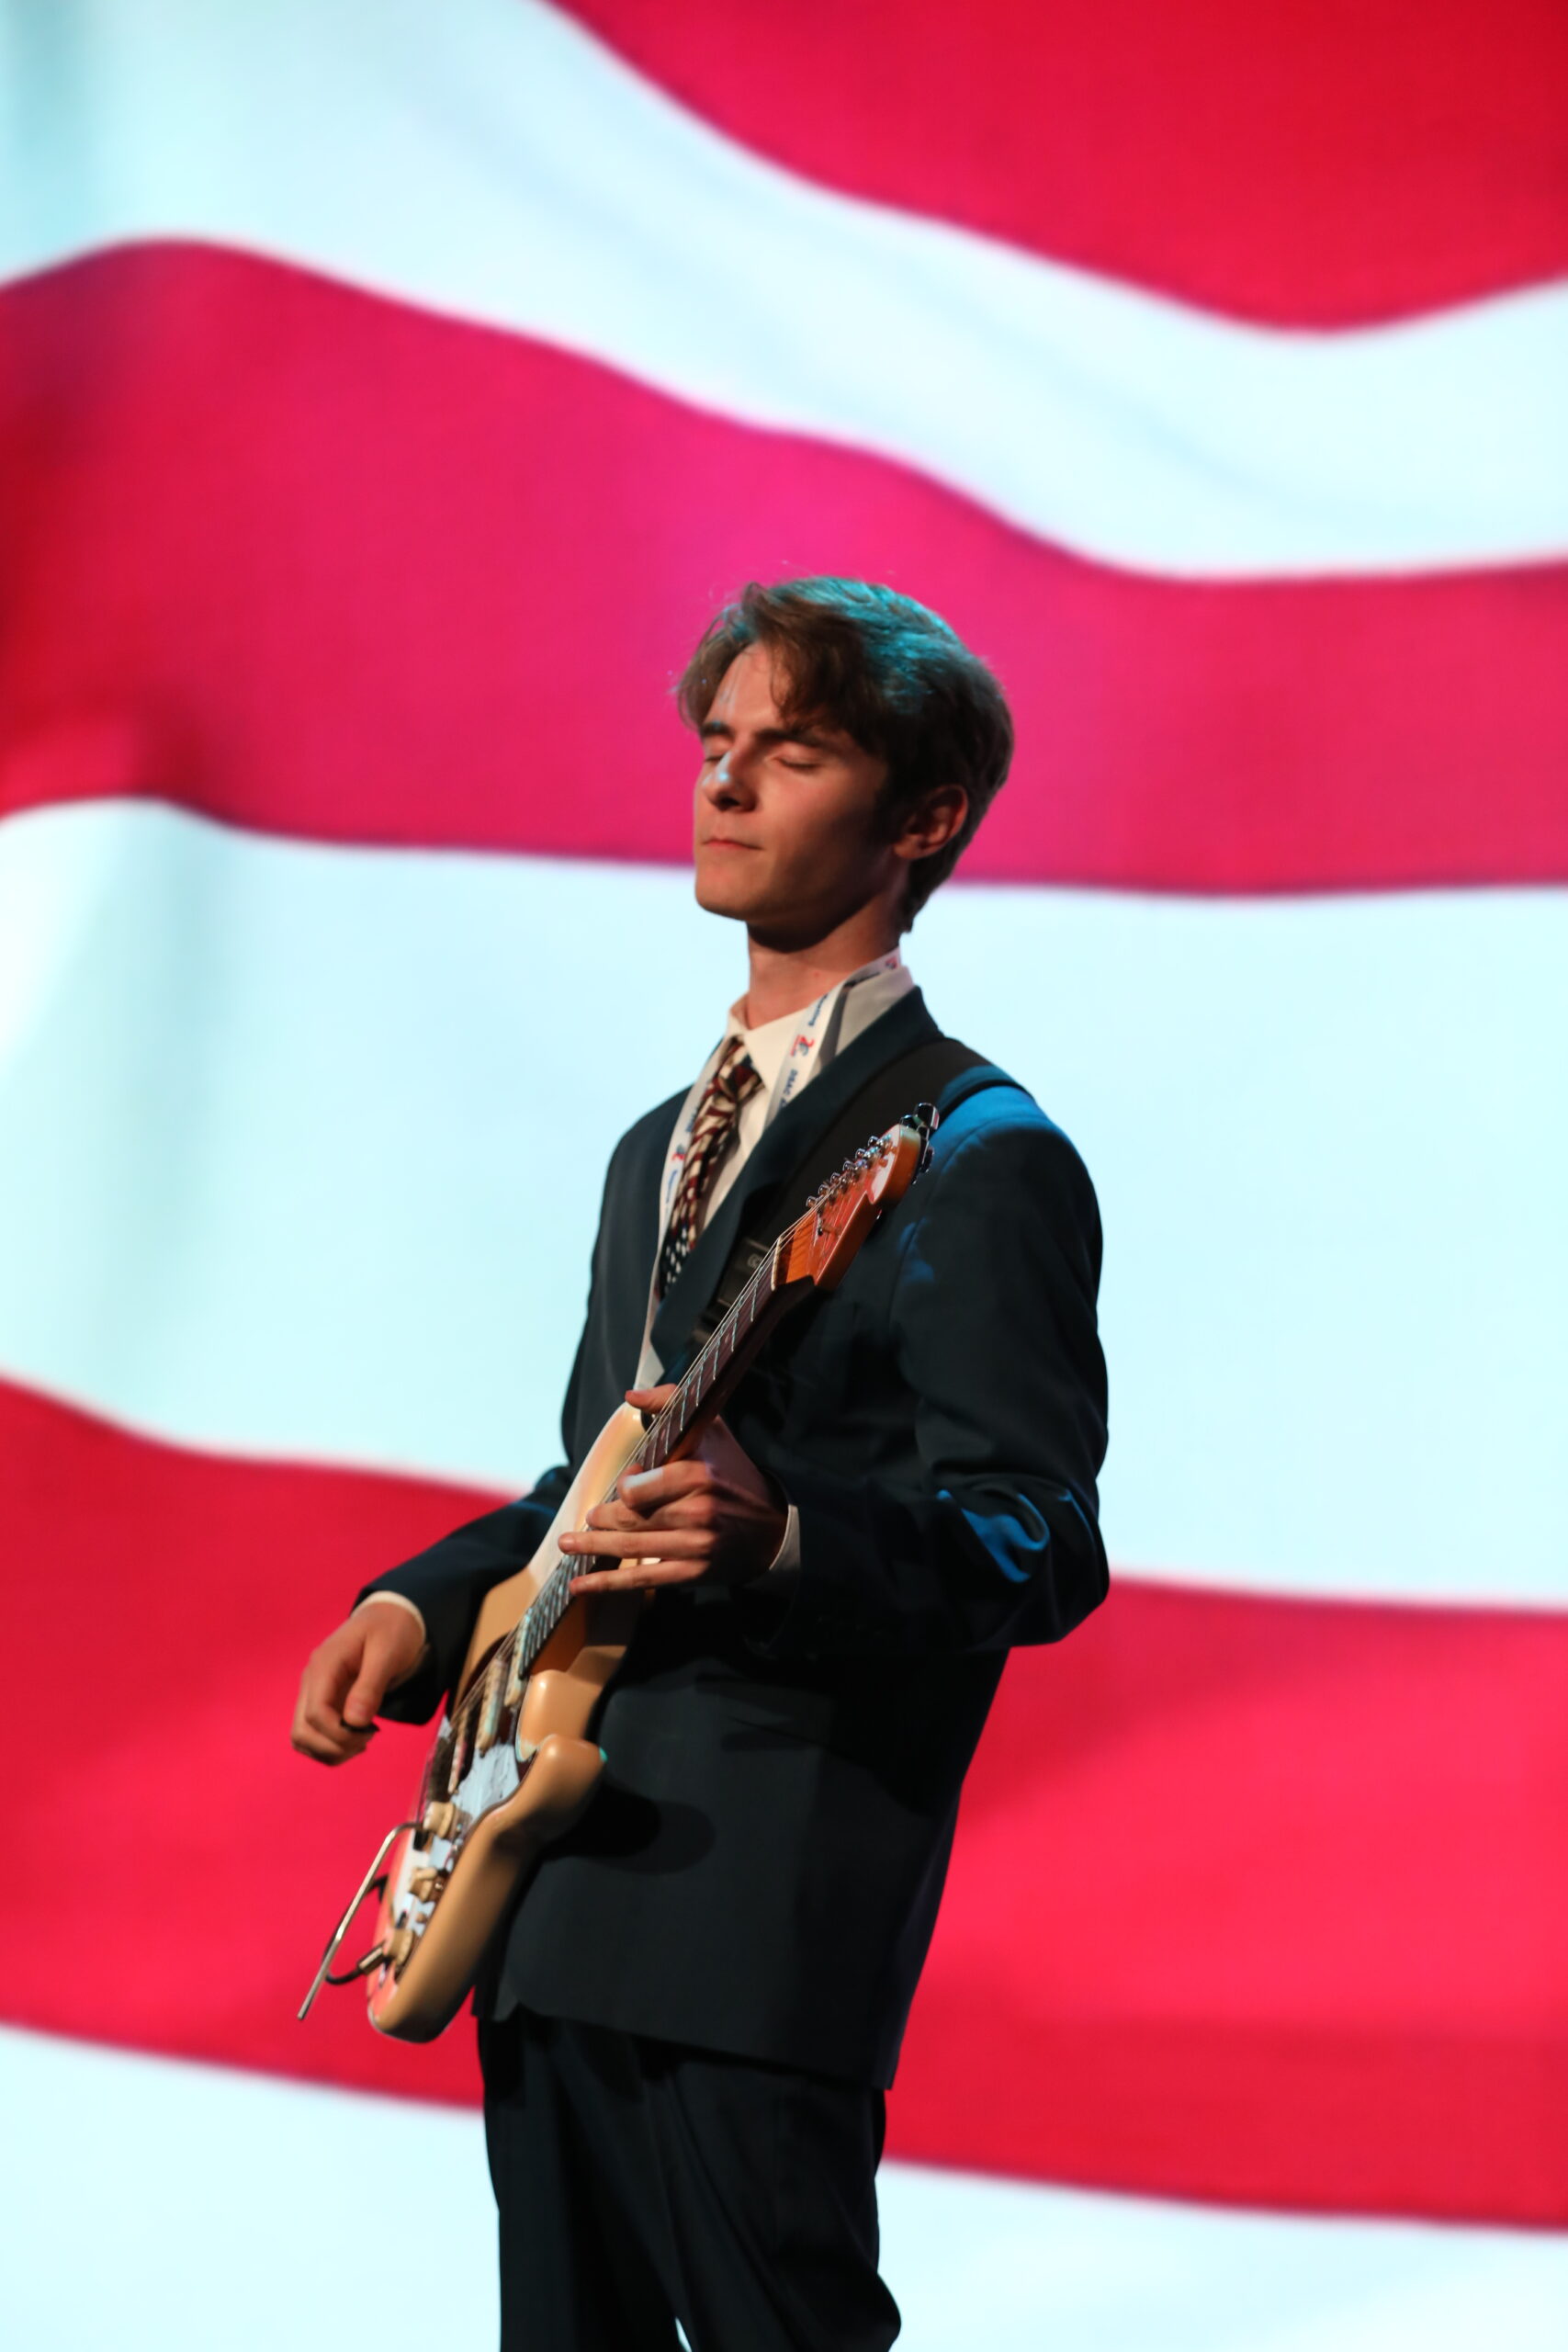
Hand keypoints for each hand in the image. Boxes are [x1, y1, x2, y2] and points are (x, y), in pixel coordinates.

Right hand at [290, 1600, 426, 1764]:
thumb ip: (370, 1687)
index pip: (315, 1714)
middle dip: (332, 1746)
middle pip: (301, 1731)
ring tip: (362, 1742)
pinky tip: (355, 1738)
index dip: (338, 1734)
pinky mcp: (321, 1700)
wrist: (389, 1617)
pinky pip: (312, 1733)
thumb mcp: (387, 1653)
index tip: (369, 1734)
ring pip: (302, 1737)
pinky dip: (329, 1745)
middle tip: (366, 1740)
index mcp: (324, 1665)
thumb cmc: (391, 1631)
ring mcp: (313, 1692)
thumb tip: (353, 1723)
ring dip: (329, 1750)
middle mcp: (311, 1680)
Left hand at [561, 1386, 788, 1595]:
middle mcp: (696, 1513)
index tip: (625, 1482)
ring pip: (630, 1549)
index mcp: (697, 1476)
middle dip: (600, 1520)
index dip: (622, 1487)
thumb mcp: (711, 1430)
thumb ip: (670, 1402)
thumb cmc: (734, 1473)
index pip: (637, 1489)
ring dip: (593, 1547)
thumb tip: (631, 1396)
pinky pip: (643, 1579)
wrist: (773, 1527)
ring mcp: (695, 1546)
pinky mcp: (693, 1573)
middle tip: (587, 1518)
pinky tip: (580, 1585)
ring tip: (568, 1543)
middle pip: (629, 1520)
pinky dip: (607, 1584)